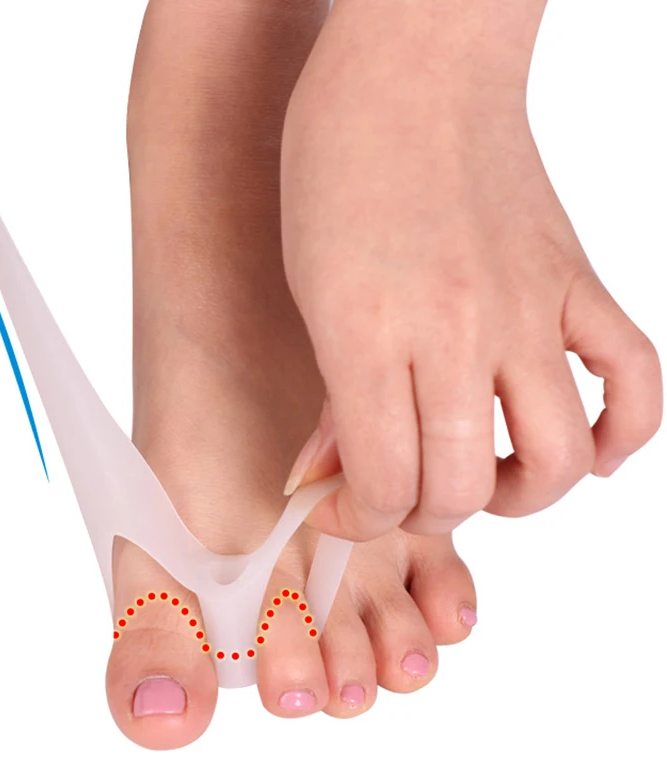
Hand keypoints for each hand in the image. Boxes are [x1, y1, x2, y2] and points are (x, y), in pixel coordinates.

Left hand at [280, 0, 662, 540]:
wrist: (415, 66)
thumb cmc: (340, 165)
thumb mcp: (310, 291)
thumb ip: (332, 395)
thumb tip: (332, 475)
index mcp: (370, 335)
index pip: (383, 485)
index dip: (356, 519)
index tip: (341, 506)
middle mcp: (456, 332)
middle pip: (462, 490)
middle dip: (419, 515)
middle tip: (396, 492)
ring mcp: (529, 308)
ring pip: (555, 460)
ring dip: (517, 497)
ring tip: (481, 480)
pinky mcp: (577, 282)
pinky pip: (634, 381)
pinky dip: (620, 436)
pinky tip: (584, 450)